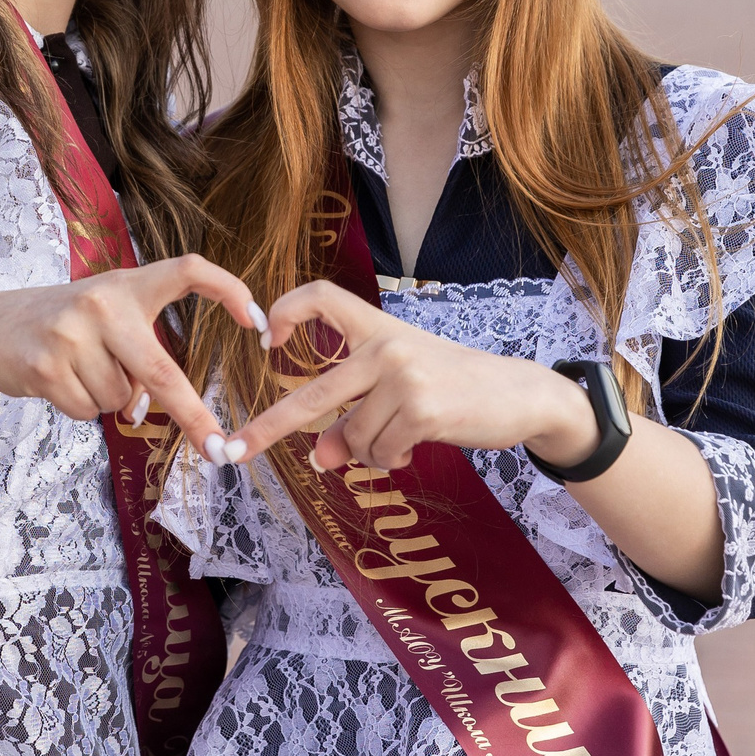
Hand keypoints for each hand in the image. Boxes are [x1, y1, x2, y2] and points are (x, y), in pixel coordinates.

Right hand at [0, 254, 265, 464]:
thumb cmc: (62, 327)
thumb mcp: (102, 318)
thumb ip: (137, 350)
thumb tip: (155, 407)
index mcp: (126, 283)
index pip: (187, 269)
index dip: (228, 289)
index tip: (259, 323)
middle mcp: (101, 301)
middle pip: (161, 370)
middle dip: (192, 415)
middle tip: (219, 448)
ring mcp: (71, 333)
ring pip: (121, 399)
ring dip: (108, 401)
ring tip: (78, 371)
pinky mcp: (46, 366)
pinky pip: (88, 411)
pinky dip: (80, 409)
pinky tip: (57, 383)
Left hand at [231, 280, 597, 472]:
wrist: (519, 394)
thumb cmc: (454, 389)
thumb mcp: (400, 394)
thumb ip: (354, 418)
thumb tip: (319, 457)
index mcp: (377, 327)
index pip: (321, 296)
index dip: (285, 311)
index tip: (265, 339)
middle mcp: (386, 346)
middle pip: (313, 393)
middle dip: (270, 426)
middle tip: (235, 450)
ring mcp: (404, 376)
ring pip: (352, 436)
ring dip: (369, 452)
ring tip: (399, 440)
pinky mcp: (422, 408)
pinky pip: (379, 451)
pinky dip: (389, 459)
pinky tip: (413, 446)